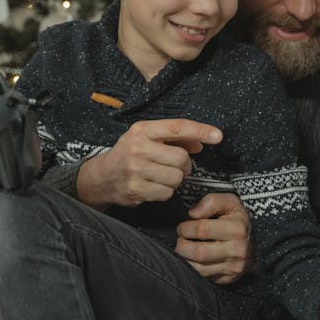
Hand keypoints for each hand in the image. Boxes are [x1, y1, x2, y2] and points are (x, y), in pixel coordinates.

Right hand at [76, 119, 221, 208]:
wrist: (101, 177)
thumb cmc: (130, 153)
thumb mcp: (148, 138)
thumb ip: (175, 138)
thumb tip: (202, 142)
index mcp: (142, 130)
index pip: (177, 127)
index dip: (200, 130)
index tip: (218, 136)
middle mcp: (138, 147)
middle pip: (181, 158)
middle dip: (185, 164)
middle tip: (176, 165)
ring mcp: (136, 170)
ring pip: (177, 177)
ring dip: (175, 179)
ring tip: (162, 176)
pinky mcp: (136, 190)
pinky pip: (167, 193)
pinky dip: (166, 191)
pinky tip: (154, 186)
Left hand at [175, 192, 251, 284]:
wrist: (253, 241)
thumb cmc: (235, 219)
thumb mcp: (229, 202)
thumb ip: (211, 202)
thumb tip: (192, 213)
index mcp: (237, 229)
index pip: (202, 230)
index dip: (186, 228)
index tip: (183, 227)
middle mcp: (237, 250)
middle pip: (199, 253)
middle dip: (182, 245)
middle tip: (181, 239)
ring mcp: (233, 267)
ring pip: (198, 269)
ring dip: (184, 258)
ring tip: (185, 248)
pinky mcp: (228, 279)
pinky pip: (202, 277)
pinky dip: (192, 268)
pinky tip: (192, 258)